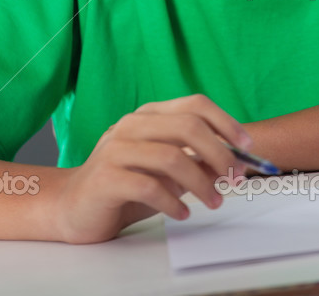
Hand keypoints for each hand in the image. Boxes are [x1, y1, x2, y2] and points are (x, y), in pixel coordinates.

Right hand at [53, 94, 251, 243]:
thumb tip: (233, 161)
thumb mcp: (165, 168)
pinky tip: (182, 213)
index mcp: (150, 115)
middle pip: (187, 127)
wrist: (73, 206)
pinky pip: (149, 187)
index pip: (195, 105)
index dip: (225, 123)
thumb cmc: (125, 185)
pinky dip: (174, 202)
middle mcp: (133, 125)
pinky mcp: (105, 177)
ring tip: (214, 202)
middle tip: (234, 178)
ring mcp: (116, 148)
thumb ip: (193, 159)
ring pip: (171, 157)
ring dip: (201, 183)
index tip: (246, 146)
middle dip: (219, 153)